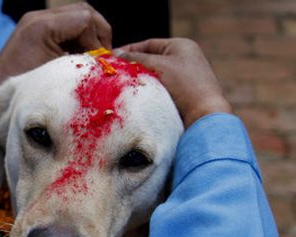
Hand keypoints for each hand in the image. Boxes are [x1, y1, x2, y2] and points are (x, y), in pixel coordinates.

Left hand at [0, 2, 111, 98]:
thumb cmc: (24, 88)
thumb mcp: (57, 73)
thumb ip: (81, 60)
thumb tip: (103, 58)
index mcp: (43, 26)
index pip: (85, 19)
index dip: (98, 40)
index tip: (101, 60)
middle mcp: (39, 17)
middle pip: (84, 11)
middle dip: (98, 32)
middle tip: (102, 55)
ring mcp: (36, 20)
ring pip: (76, 14)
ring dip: (88, 33)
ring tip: (91, 56)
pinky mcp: (36, 27)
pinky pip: (65, 22)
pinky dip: (77, 36)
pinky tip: (77, 55)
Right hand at [116, 38, 231, 127]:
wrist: (204, 113)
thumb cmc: (184, 84)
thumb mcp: (158, 65)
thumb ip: (136, 58)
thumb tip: (116, 54)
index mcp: (181, 45)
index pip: (149, 44)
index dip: (129, 50)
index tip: (112, 57)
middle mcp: (184, 57)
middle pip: (151, 58)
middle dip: (133, 65)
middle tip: (115, 71)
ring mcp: (185, 75)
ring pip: (155, 74)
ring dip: (141, 78)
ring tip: (123, 83)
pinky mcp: (184, 91)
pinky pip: (161, 86)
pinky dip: (150, 88)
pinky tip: (139, 94)